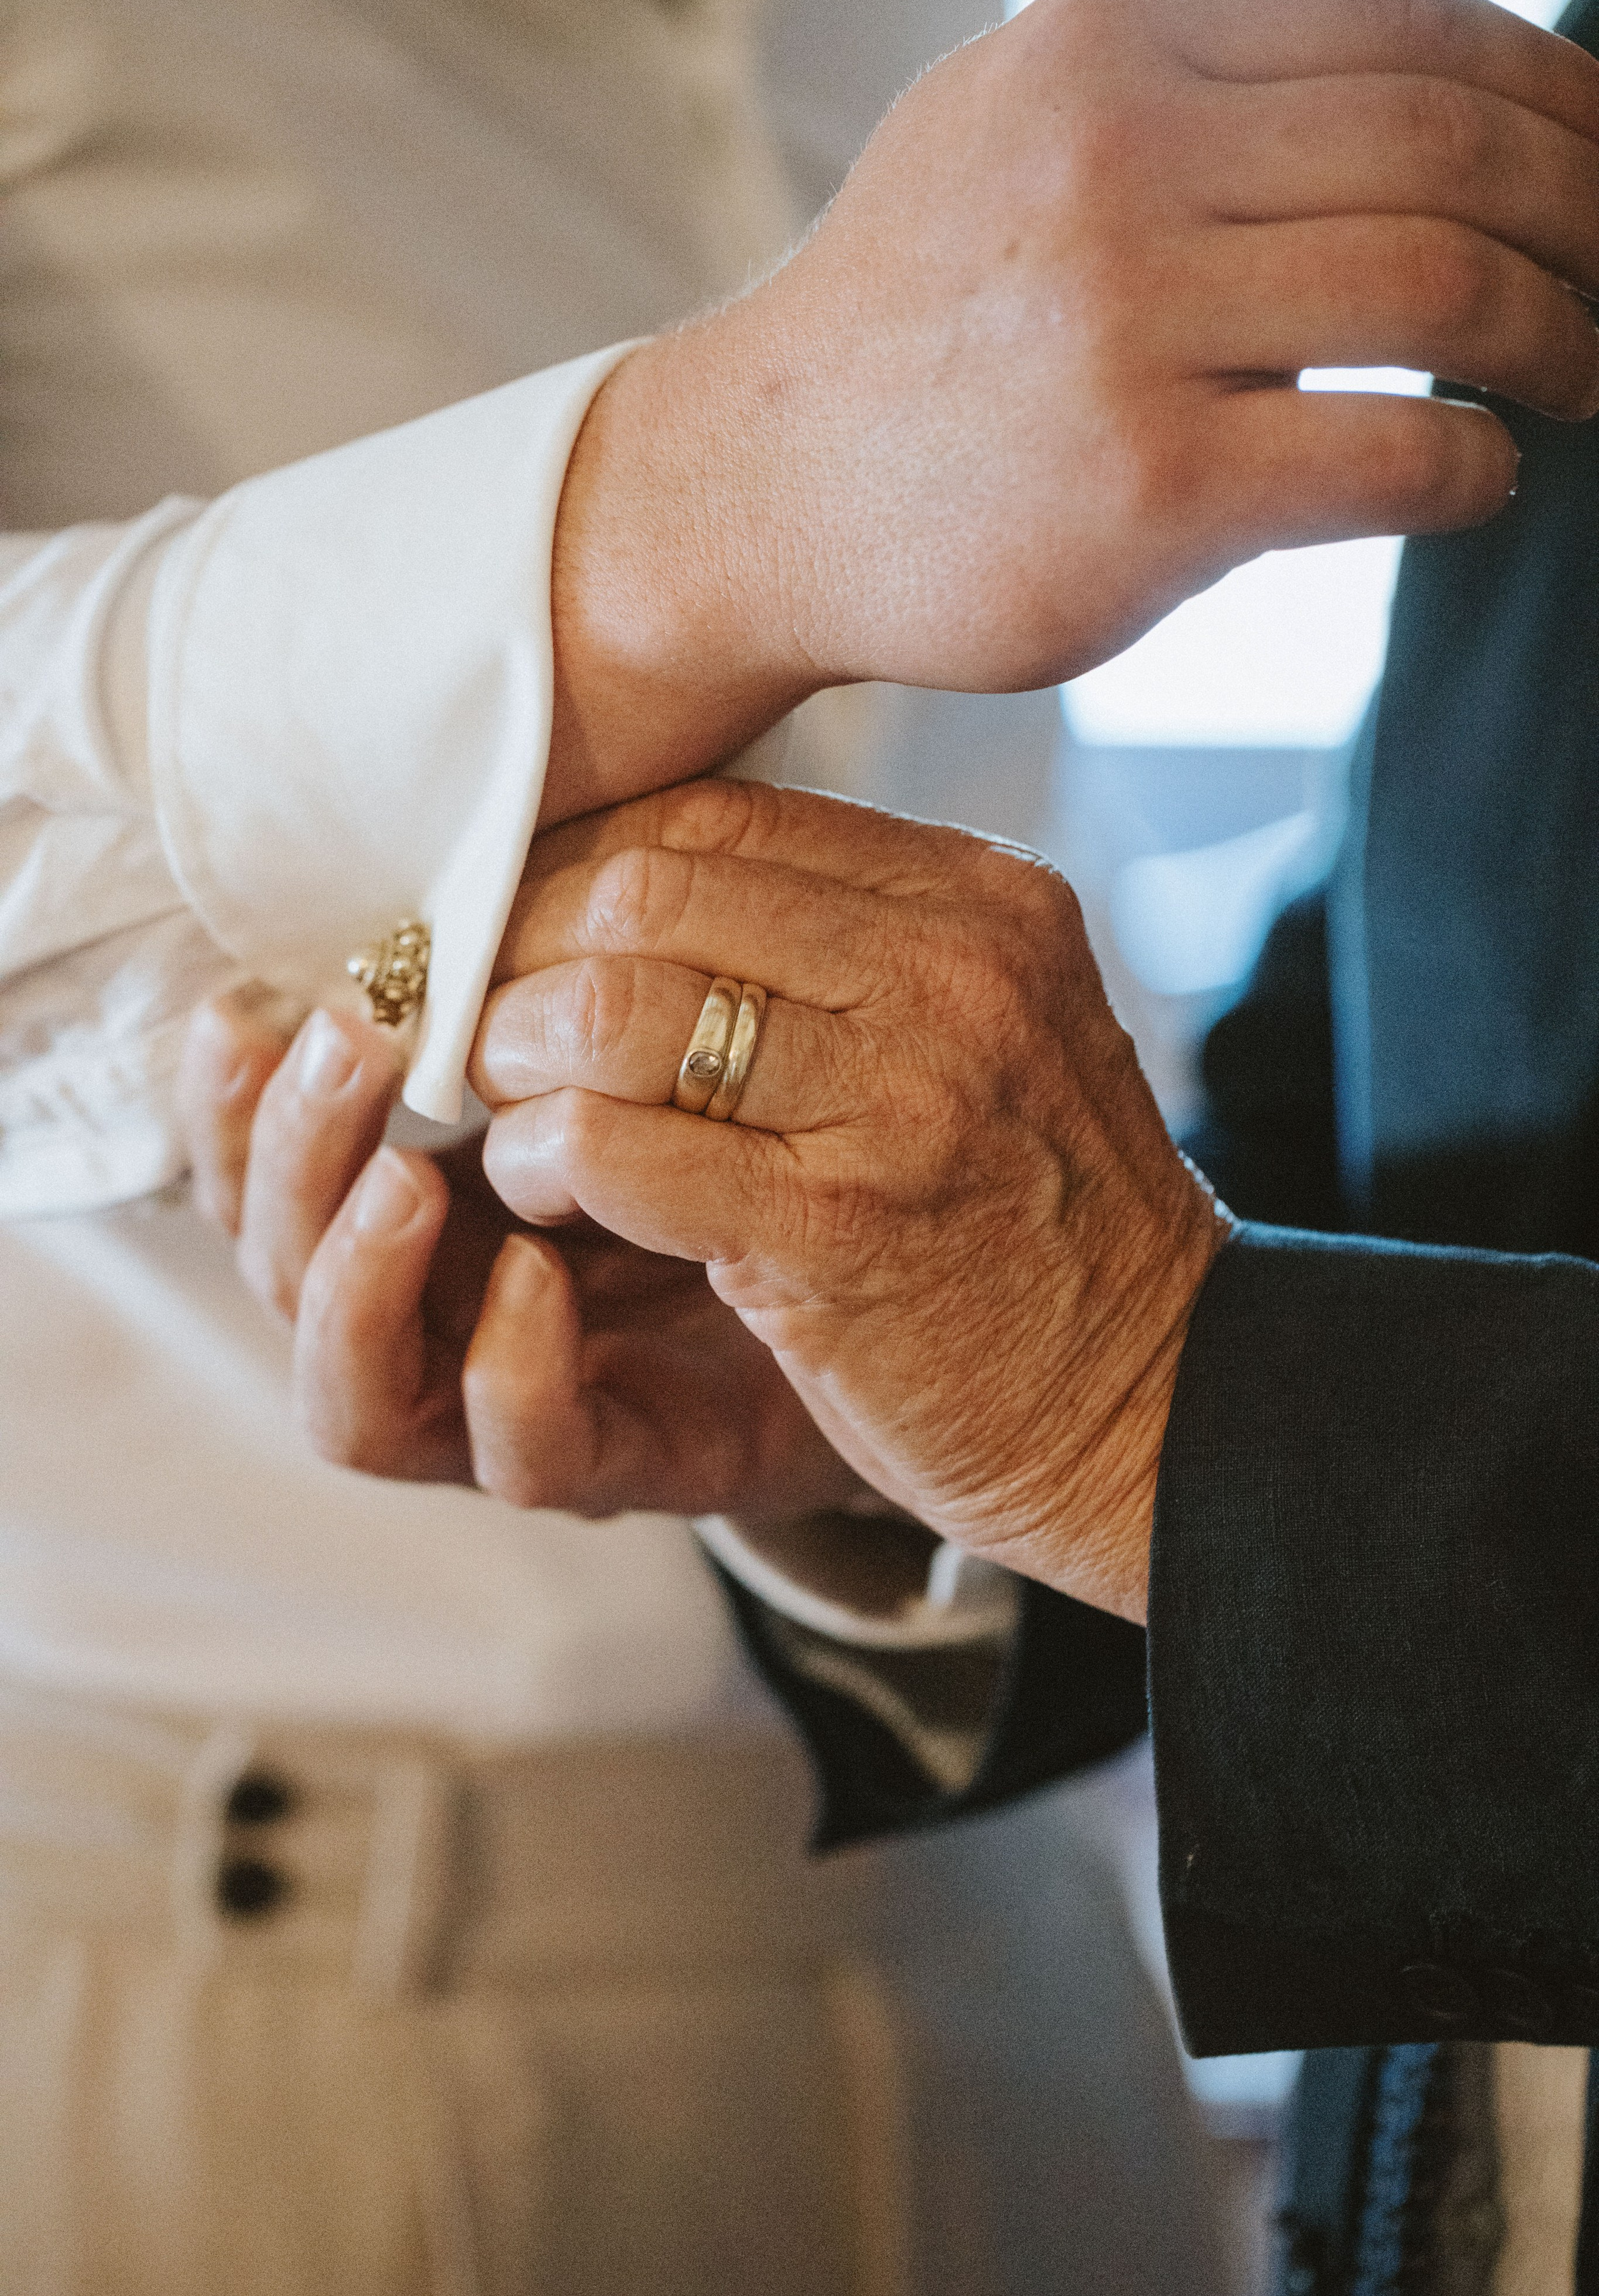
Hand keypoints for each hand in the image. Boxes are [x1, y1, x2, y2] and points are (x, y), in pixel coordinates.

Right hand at [176, 992, 867, 1521]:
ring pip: (353, 1393)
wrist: (927, 1284)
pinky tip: (538, 1276)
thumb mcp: (656, 1033)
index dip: (229, 1100)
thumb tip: (482, 834)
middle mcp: (443, 1307)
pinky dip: (509, 1371)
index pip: (269, 1164)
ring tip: (404, 1174)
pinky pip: (522, 1454)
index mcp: (428, 1199)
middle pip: (281, 1266)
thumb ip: (563, 967)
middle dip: (288, 1154)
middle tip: (348, 1042)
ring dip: (353, 1277)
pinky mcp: (627, 1461)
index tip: (243, 997)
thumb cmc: (773, 1138)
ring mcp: (521, 1397)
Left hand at [472, 779, 1233, 1623]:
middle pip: (650, 892)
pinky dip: (539, 1160)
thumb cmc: (1038, 1218)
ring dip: (519, 1059)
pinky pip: (610, 1146)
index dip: (586, 869)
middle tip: (487, 1028)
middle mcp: (949, 973)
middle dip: (528, 955)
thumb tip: (640, 887)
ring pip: (613, 1007)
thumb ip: (854, 942)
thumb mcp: (990, 1024)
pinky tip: (539, 1190)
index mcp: (979, 901)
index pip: (721, 817)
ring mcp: (898, 1101)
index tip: (528, 938)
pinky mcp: (834, 1231)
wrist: (1153, 1401)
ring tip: (510, 1113)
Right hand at [544, 0, 1598, 817]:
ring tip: (1585, 377)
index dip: (1544, 86)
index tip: (1597, 154)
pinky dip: (1476, 467)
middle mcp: (1119, 159)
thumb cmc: (913, 332)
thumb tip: (1414, 78)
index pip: (1398, 23)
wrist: (755, 495)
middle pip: (1448, 147)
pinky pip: (1392, 455)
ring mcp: (1129, 326)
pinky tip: (1484, 478)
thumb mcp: (1019, 131)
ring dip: (1559, 337)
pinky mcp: (1147, 491)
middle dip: (1583, 212)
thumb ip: (1190, 84)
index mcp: (1106, 46)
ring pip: (1445, 290)